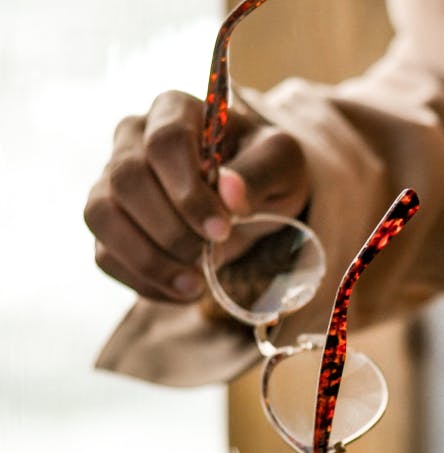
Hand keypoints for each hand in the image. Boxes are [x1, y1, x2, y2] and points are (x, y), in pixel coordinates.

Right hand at [84, 90, 308, 302]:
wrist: (250, 195)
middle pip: (127, 180)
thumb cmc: (264, 168)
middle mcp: (132, 137)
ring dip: (147, 259)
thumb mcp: (281, 163)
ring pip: (101, 215)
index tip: (221, 229)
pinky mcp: (108, 220)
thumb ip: (259, 172)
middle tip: (213, 255)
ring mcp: (111, 178)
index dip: (188, 191)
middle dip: (171, 229)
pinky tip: (181, 289)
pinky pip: (104, 252)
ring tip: (194, 283)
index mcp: (175, 110)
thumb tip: (230, 193)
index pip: (165, 142)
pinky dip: (141, 278)